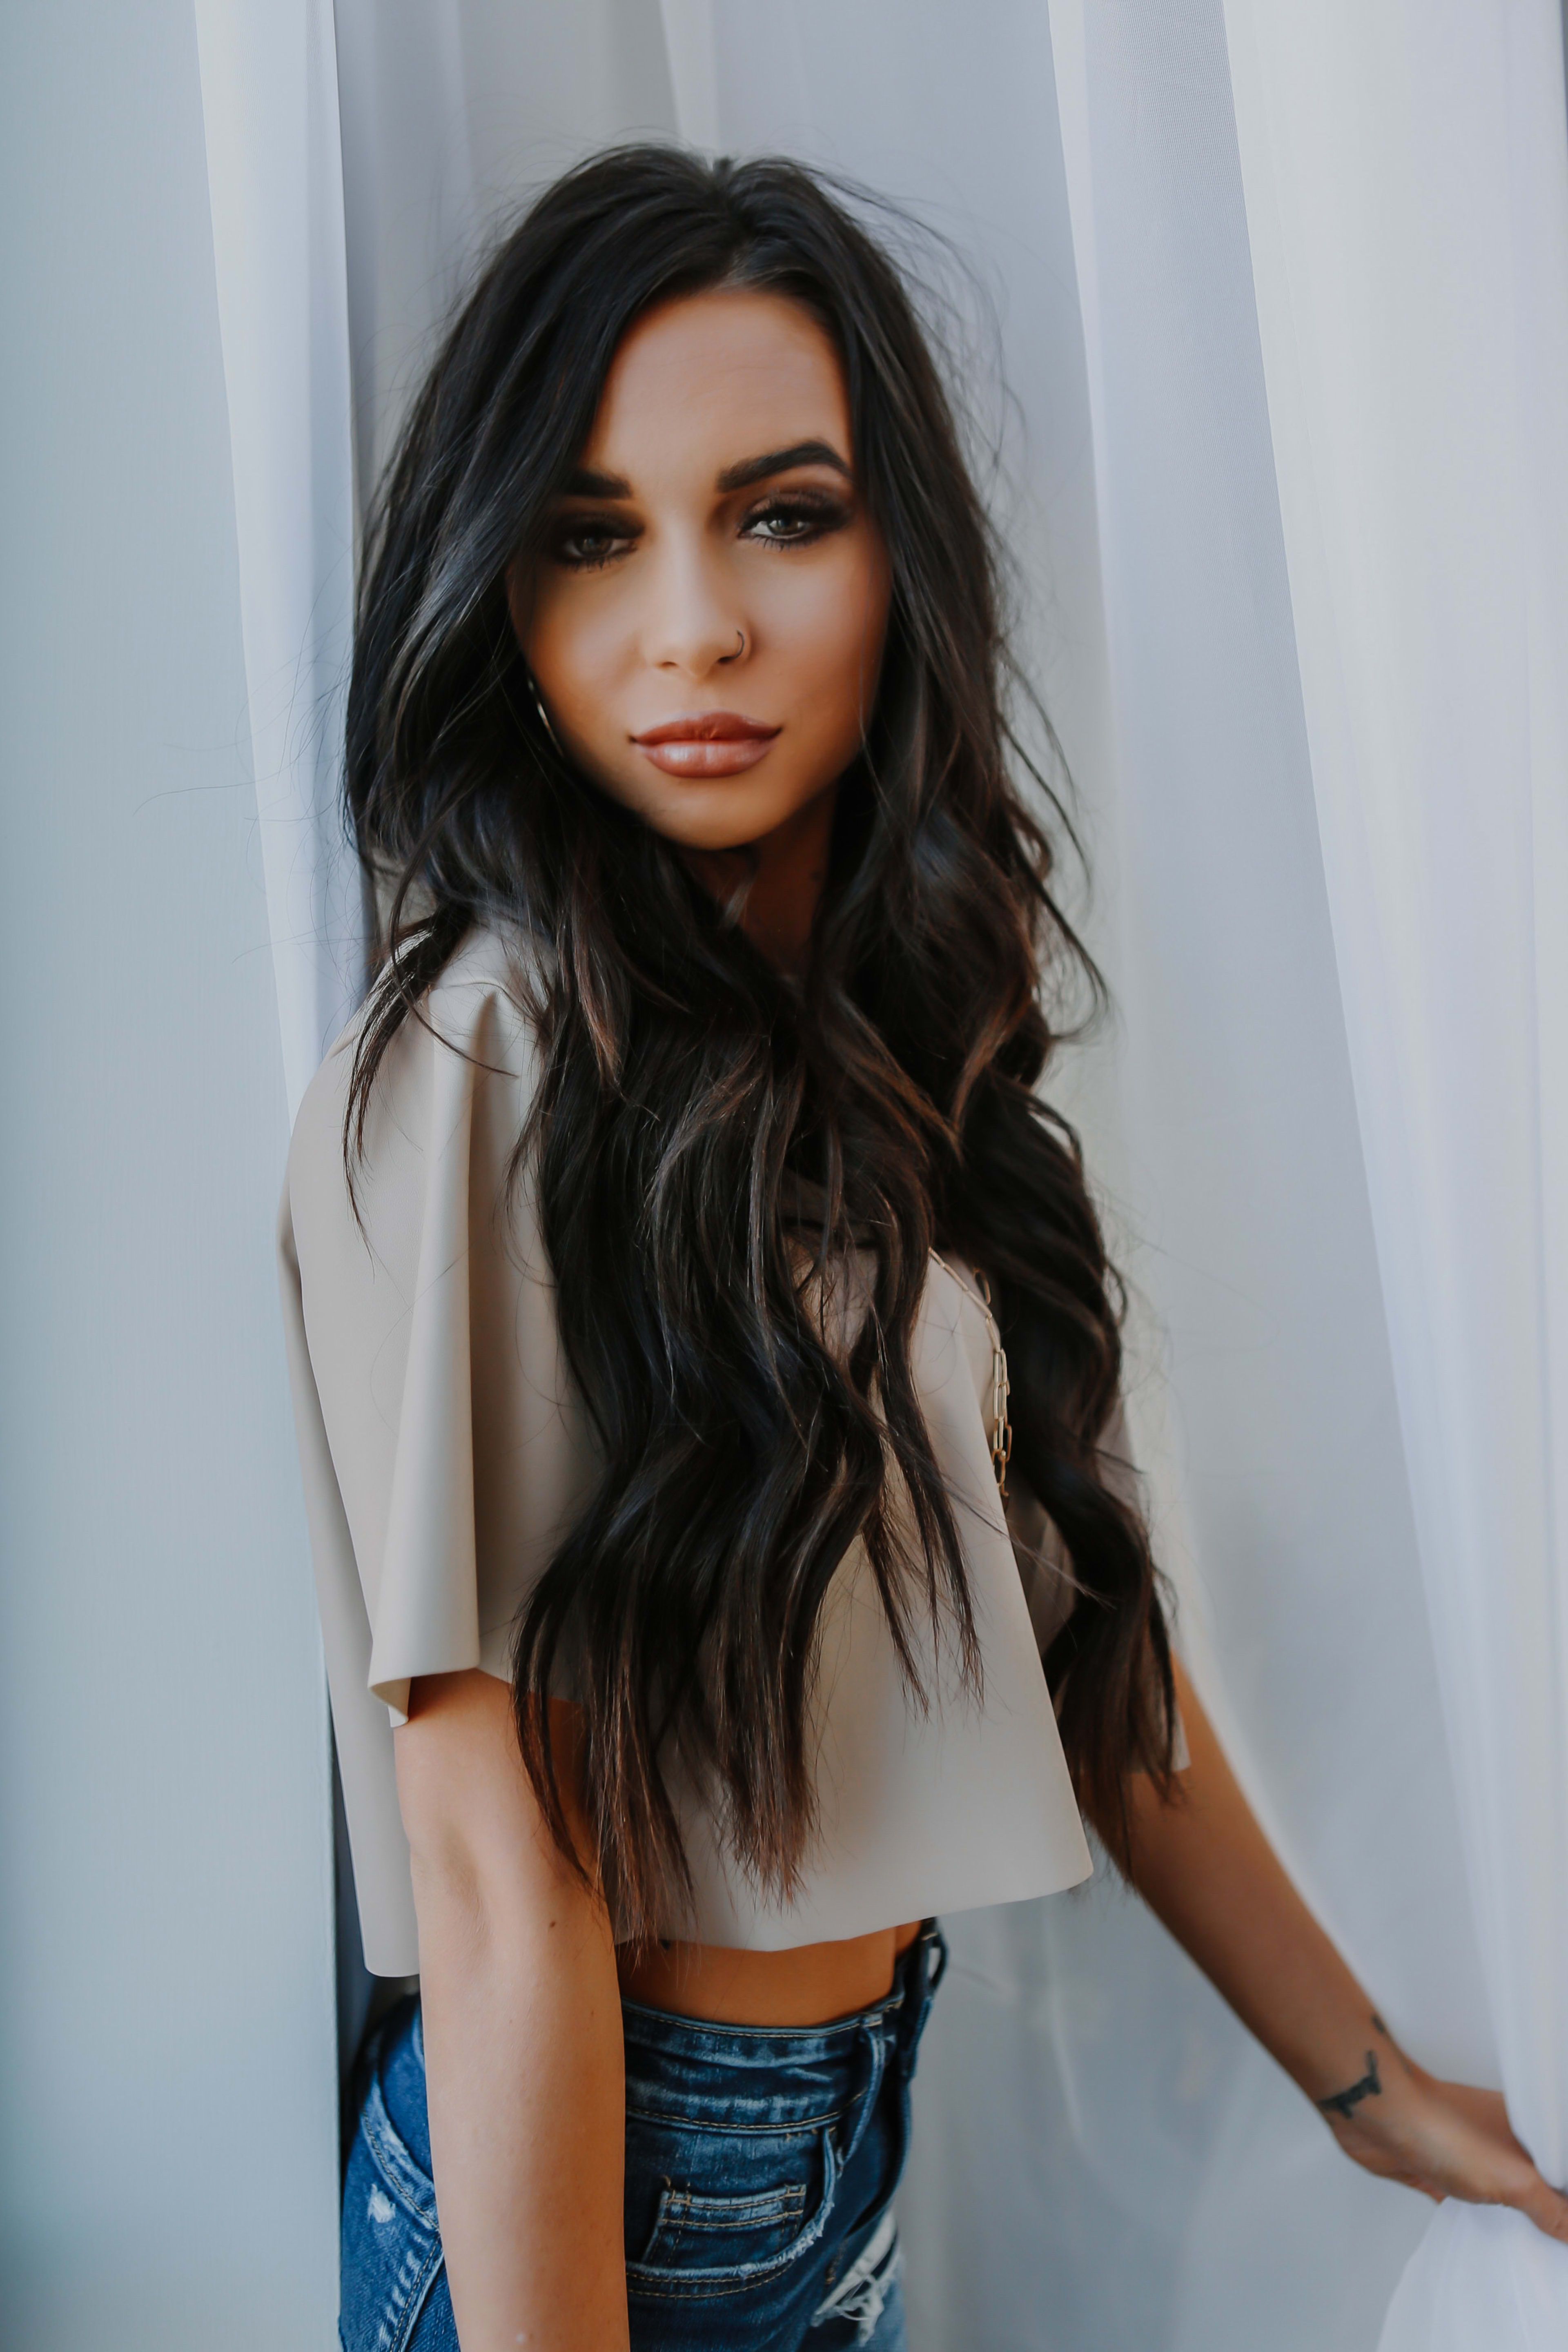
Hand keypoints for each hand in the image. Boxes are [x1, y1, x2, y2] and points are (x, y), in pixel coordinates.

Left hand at [1321, 2022, 1567, 2244]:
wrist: (1378, 2115)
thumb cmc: (1444, 2127)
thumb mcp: (1515, 2178)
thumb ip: (1552, 2209)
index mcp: (1527, 2132)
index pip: (1561, 2168)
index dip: (1566, 2198)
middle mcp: (1501, 2142)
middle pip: (1537, 2185)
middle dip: (1549, 2213)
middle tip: (1559, 2249)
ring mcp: (1470, 2158)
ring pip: (1503, 2197)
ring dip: (1516, 2221)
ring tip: (1537, 2255)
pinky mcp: (1441, 2175)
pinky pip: (1470, 2207)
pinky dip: (1482, 2226)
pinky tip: (1494, 2247)